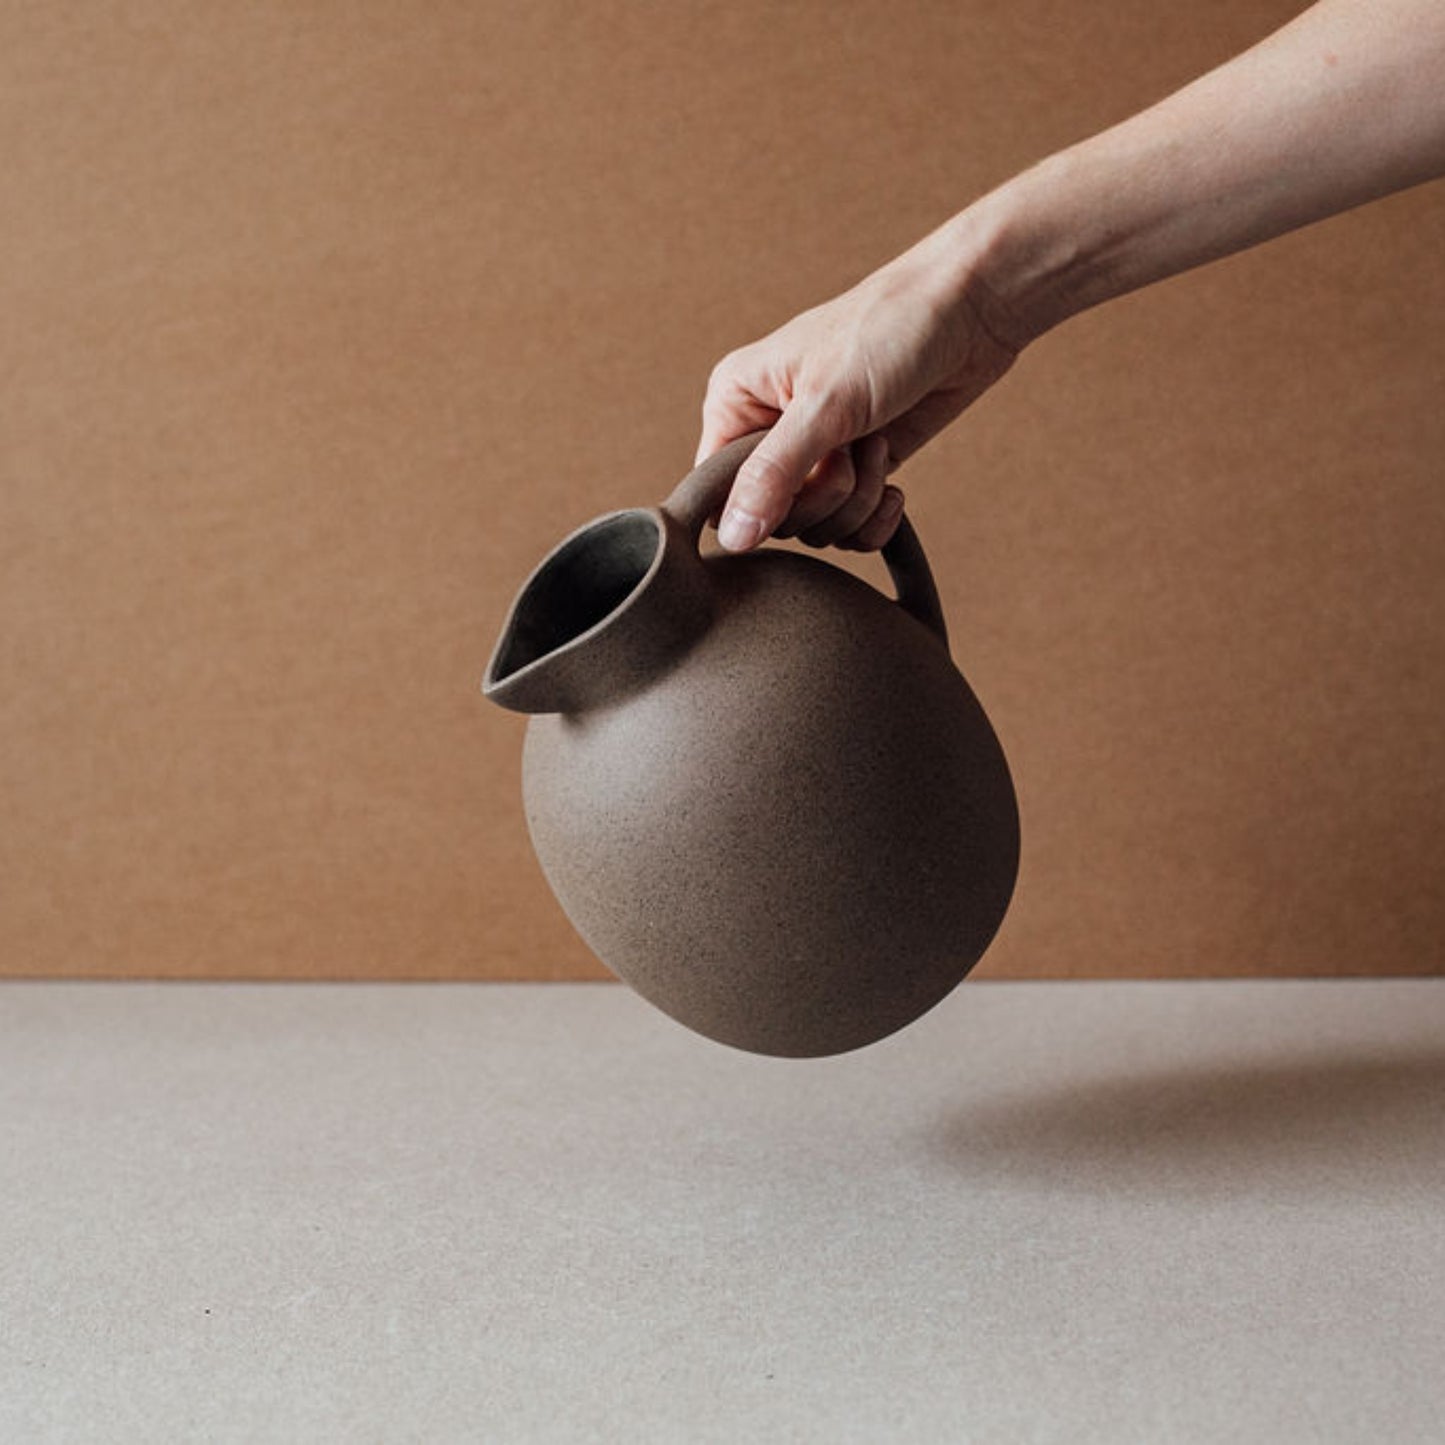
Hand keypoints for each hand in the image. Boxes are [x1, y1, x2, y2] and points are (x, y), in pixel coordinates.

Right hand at [696, 237, 1022, 551]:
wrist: (970, 313)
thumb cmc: (888, 332)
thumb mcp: (825, 405)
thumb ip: (773, 475)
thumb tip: (732, 540)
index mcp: (736, 403)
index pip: (714, 492)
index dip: (753, 507)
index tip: (799, 483)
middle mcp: (767, 433)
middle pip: (770, 520)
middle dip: (822, 498)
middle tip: (853, 448)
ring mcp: (815, 456)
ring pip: (815, 529)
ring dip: (857, 502)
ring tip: (878, 446)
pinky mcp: (857, 472)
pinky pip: (850, 530)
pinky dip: (876, 519)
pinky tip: (896, 489)